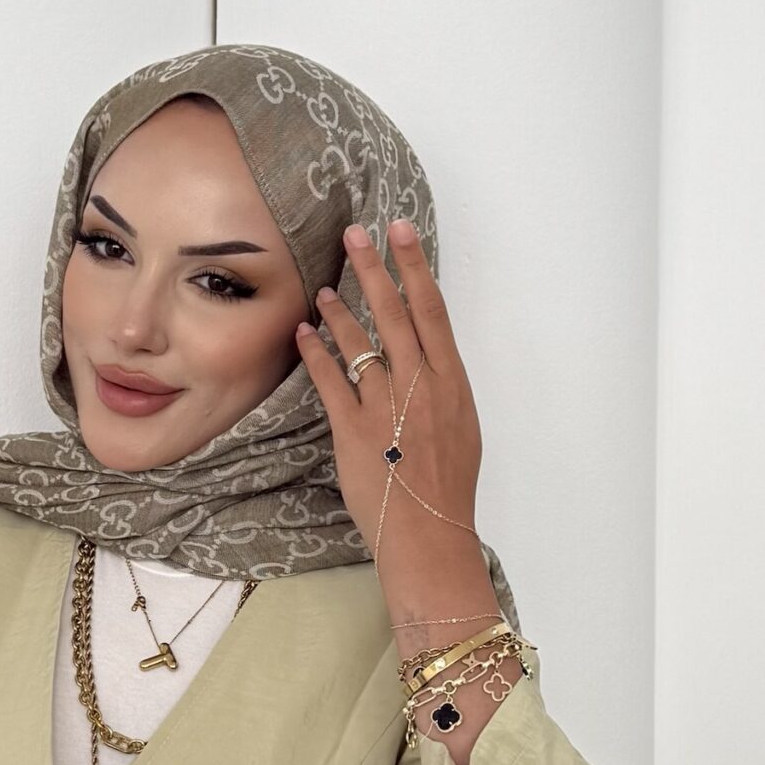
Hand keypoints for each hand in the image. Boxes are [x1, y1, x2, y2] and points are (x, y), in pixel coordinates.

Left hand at [296, 218, 483, 570]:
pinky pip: (331, 381)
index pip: (432, 311)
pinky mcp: (353, 431)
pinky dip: (316, 353)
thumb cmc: (447, 488)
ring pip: (360, 344)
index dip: (415, 266)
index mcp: (451, 383)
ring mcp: (385, 408)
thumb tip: (424, 359)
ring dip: (340, 311)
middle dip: (373, 268)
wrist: (429, 534)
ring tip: (326, 286)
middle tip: (355, 233)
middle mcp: (420, 387)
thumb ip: (441, 388)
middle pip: (394, 314)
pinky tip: (304, 333)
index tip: (401, 230)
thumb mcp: (461, 428)